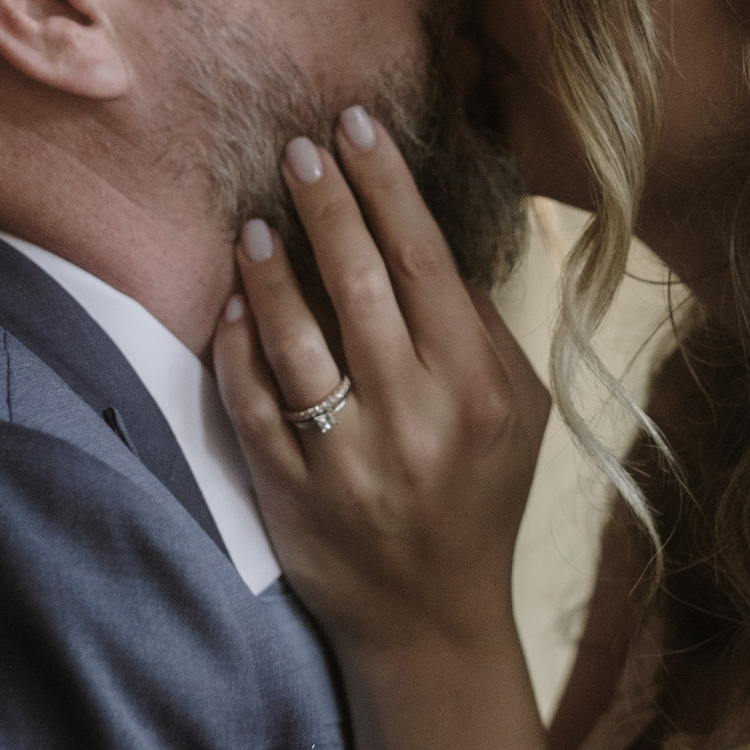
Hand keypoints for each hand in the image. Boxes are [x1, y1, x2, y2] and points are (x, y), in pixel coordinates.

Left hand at [211, 104, 550, 660]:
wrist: (433, 623)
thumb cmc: (479, 498)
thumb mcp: (518, 413)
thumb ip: (482, 329)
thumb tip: (425, 244)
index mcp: (475, 388)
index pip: (424, 260)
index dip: (387, 184)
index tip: (356, 126)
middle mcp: (414, 418)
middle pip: (358, 282)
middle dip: (326, 202)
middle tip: (298, 148)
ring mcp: (347, 460)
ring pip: (295, 339)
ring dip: (270, 270)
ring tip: (255, 220)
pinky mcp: (290, 496)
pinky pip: (251, 403)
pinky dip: (236, 345)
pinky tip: (231, 302)